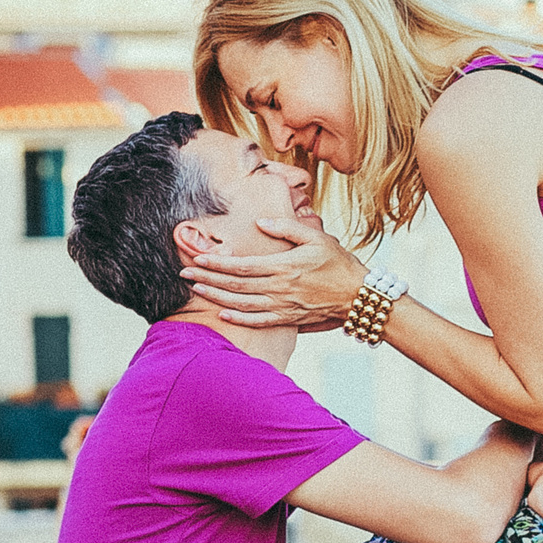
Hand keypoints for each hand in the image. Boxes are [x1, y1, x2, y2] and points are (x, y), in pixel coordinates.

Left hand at [181, 214, 366, 330]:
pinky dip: (239, 318)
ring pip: (241, 303)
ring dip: (216, 297)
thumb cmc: (338, 263)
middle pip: (235, 284)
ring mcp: (283, 305)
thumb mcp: (315, 237)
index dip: (217, 262)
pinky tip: (222, 312)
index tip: (197, 259)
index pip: (241, 265)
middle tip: (184, 273)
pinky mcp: (289, 317)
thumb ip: (286, 227)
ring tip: (196, 290)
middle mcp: (279, 288)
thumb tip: (260, 221)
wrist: (358, 294)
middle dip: (207, 279)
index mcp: (283, 266)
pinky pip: (258, 321)